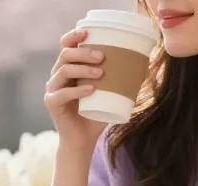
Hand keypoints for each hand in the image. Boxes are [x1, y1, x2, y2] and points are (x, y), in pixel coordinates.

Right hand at [45, 29, 108, 153]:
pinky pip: (62, 93)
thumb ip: (120, 80)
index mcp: (69, 69)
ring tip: (100, 74)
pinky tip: (90, 90)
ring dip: (83, 69)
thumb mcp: (109, 94)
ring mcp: (52, 89)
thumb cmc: (96, 115)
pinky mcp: (51, 103)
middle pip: (65, 55)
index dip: (73, 36)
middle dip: (84, 53)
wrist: (83, 140)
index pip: (66, 46)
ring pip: (63, 70)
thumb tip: (145, 66)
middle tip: (102, 57)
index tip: (87, 33)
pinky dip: (77, 90)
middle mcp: (57, 76)